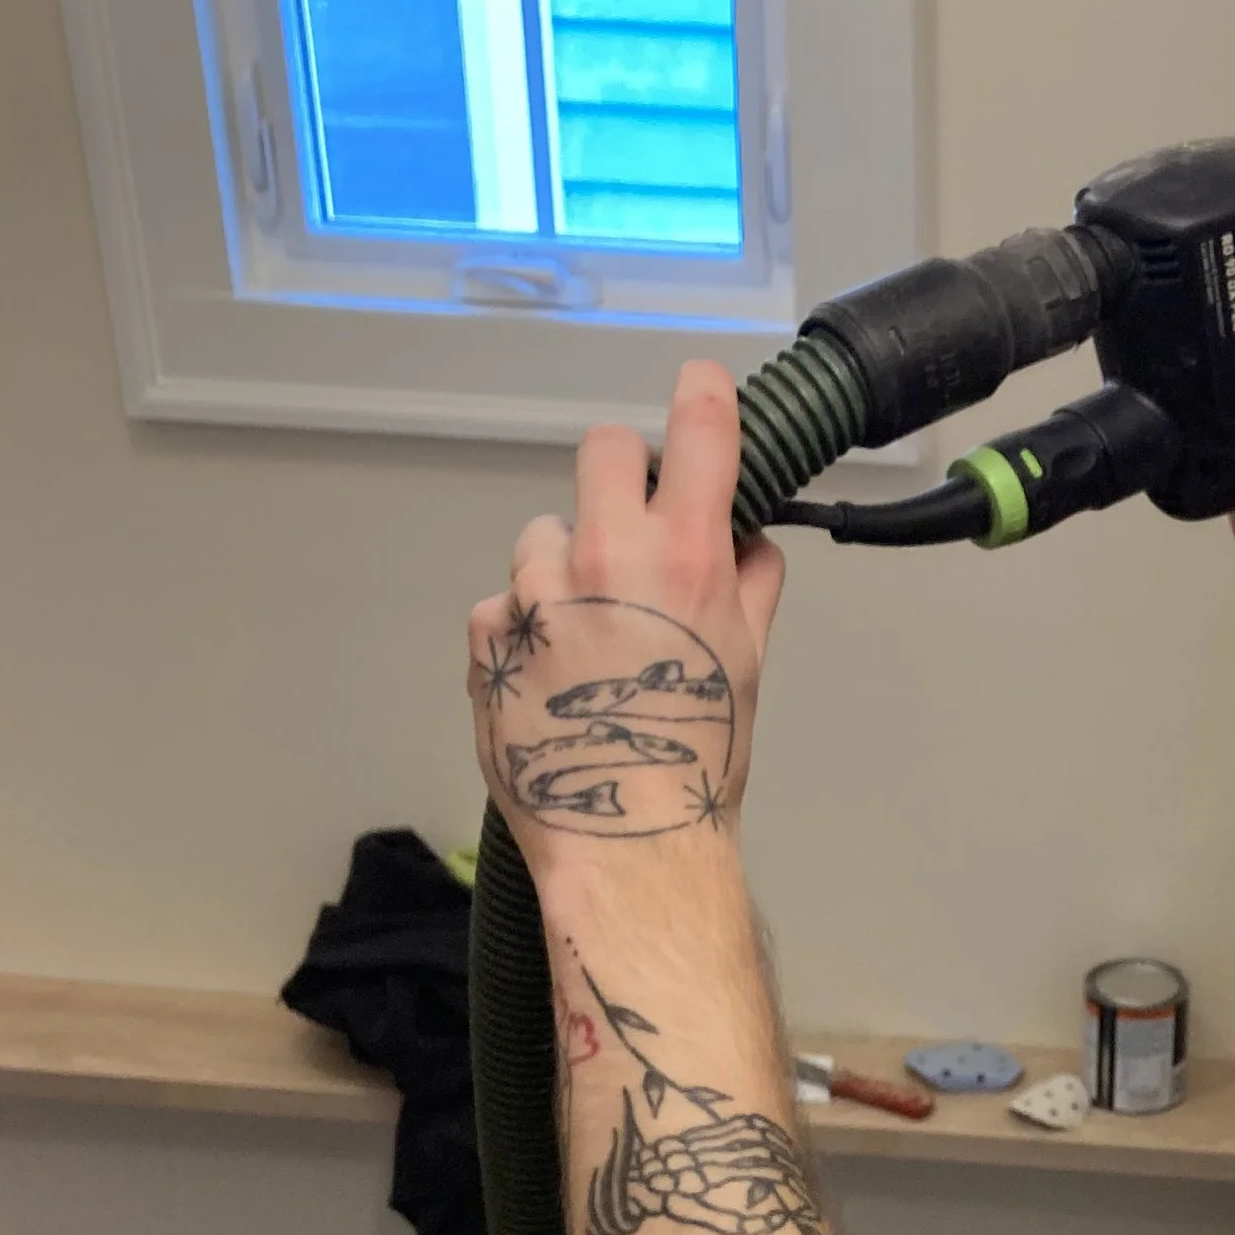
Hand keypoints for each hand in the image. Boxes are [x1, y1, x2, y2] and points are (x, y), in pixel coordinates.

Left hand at [468, 359, 784, 874]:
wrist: (626, 844)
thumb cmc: (698, 763)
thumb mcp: (748, 664)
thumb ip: (750, 586)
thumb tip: (747, 544)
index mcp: (685, 555)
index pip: (698, 427)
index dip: (702, 395)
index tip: (701, 390)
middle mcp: (604, 555)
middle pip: (602, 449)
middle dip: (622, 476)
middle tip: (634, 528)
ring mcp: (534, 591)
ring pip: (546, 535)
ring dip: (565, 568)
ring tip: (588, 642)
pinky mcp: (485, 632)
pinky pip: (506, 604)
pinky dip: (527, 629)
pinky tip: (551, 681)